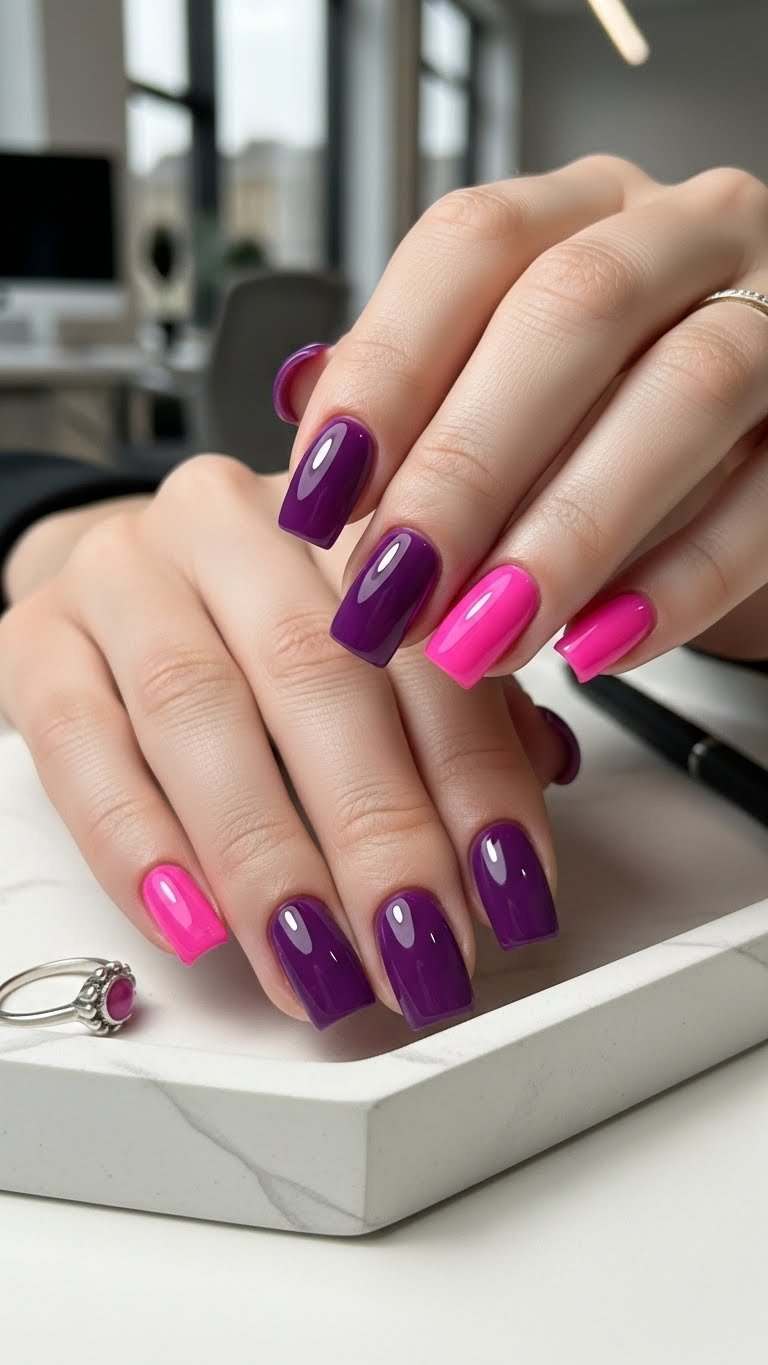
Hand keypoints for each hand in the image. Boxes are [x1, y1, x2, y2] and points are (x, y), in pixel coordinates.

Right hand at [0, 458, 577, 1030]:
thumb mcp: (383, 648)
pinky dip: (138, 844)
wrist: (127, 585)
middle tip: (417, 948)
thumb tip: (532, 801)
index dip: (475, 778)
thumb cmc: (269, 628)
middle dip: (376, 831)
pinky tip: (194, 922)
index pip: (423, 648)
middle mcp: (227, 526)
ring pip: (196, 712)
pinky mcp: (36, 640)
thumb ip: (462, 709)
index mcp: (342, 515)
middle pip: (314, 676)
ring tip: (319, 963)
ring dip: (267, 858)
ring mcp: (121, 576)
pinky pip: (77, 744)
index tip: (508, 889)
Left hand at [275, 154, 767, 682]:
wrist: (755, 451)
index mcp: (582, 209)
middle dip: (466, 464)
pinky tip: (597, 649)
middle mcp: (688, 234)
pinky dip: (679, 583)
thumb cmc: (609, 416)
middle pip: (571, 310)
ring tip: (483, 637)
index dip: (386, 369)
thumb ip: (423, 409)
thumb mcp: (510, 387)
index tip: (318, 498)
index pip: (472, 244)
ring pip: (687, 390)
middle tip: (391, 591)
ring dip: (569, 530)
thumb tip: (310, 471)